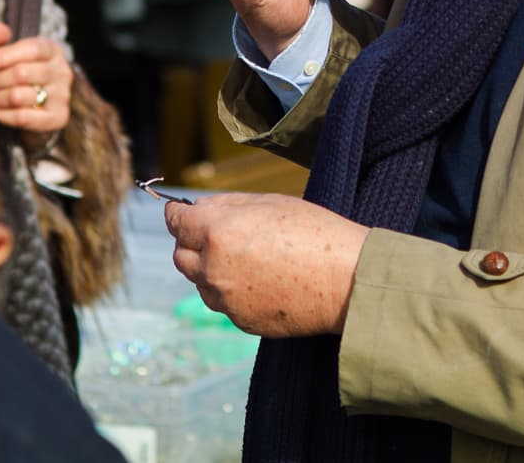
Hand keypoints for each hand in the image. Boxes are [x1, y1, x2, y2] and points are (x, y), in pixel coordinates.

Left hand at [0, 21, 71, 137]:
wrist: (40, 107)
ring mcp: (63, 96)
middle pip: (21, 73)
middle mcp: (63, 72)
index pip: (32, 49)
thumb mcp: (14, 53)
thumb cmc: (23, 74)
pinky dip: (5, 115)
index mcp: (53, 51)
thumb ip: (1, 38)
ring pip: (19, 96)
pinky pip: (23, 117)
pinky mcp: (57, 118)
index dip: (4, 56)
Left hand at [164, 193, 367, 337]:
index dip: (176, 215)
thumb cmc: (315, 233)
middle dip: (191, 243)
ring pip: (200, 283)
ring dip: (210, 270)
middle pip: (180, 257)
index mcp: (218, 232)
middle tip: (214, 235)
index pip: (176, 223)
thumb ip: (228, 204)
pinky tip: (261, 281)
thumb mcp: (270, 202)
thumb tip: (200, 209)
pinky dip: (232, 292)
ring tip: (245, 260)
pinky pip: (224, 304)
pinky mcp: (241, 322)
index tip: (180, 213)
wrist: (347, 281)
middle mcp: (214, 269)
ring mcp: (226, 300)